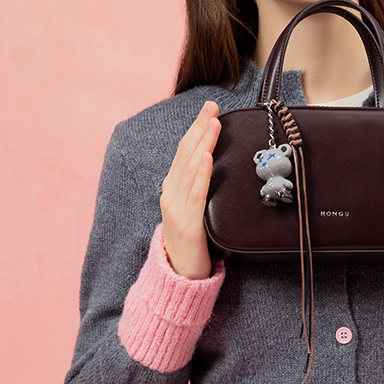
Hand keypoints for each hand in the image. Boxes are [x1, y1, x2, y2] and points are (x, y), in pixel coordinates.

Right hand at [160, 101, 220, 278]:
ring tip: (212, 125)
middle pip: (185, 154)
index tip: (208, 111)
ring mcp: (176, 209)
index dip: (195, 129)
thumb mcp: (193, 209)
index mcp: (172, 189)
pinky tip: (207, 157)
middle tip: (212, 107)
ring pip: (190, 169)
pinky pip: (195, 194)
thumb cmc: (193, 243)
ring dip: (202, 143)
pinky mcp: (188, 224)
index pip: (183, 152)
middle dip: (199, 128)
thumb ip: (198, 188)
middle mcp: (171, 195)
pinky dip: (201, 173)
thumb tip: (213, 166)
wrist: (180, 276)